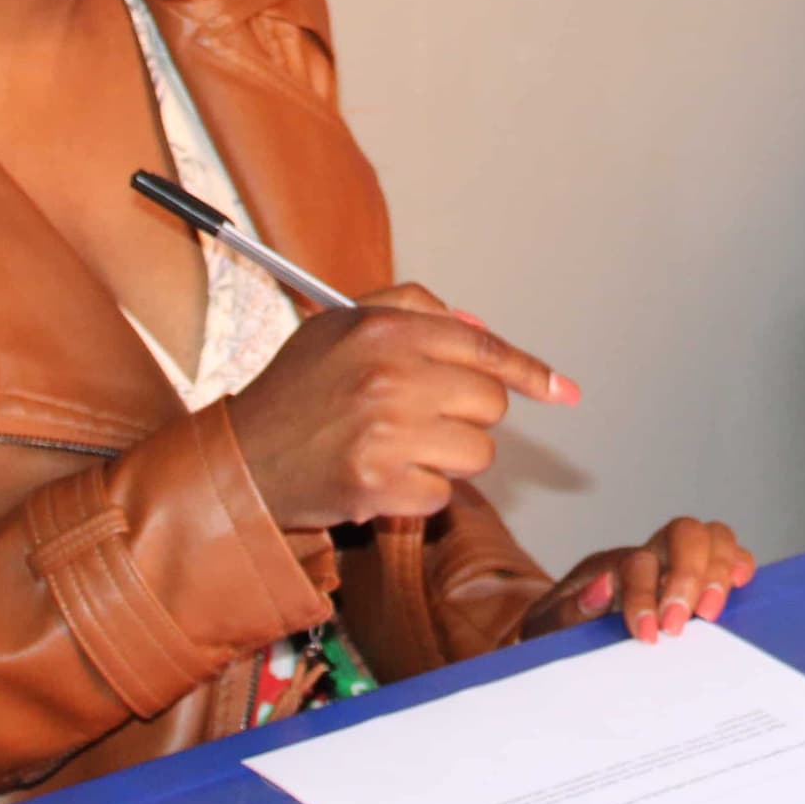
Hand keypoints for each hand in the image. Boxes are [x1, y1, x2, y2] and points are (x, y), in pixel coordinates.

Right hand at [225, 283, 577, 528]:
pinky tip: (383, 476)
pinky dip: (419, 492)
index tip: (563, 391)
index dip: (530, 372)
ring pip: (478, 452)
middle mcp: (390, 378)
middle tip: (422, 417)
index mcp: (385, 331)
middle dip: (467, 414)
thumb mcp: (341, 323)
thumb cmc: (296, 391)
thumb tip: (481, 329)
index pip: (484, 348)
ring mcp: (387, 435)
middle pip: (490, 403)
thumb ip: (414, 310)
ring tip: (400, 448)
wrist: (241, 461)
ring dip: (449, 457)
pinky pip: (444, 493)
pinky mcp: (381, 487)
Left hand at [517, 517, 756, 644]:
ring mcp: (680, 562)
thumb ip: (568, 612)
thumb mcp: (547, 628)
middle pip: (683, 533)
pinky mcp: (702, 579)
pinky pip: (731, 555)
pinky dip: (740, 565)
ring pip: (712, 537)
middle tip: (681, 622)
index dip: (644, 595)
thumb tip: (602, 590)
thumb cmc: (560, 631)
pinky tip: (741, 585)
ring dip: (719, 571)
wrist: (566, 634)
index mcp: (611, 565)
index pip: (636, 562)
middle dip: (689, 576)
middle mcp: (650, 555)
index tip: (647, 634)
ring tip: (711, 614)